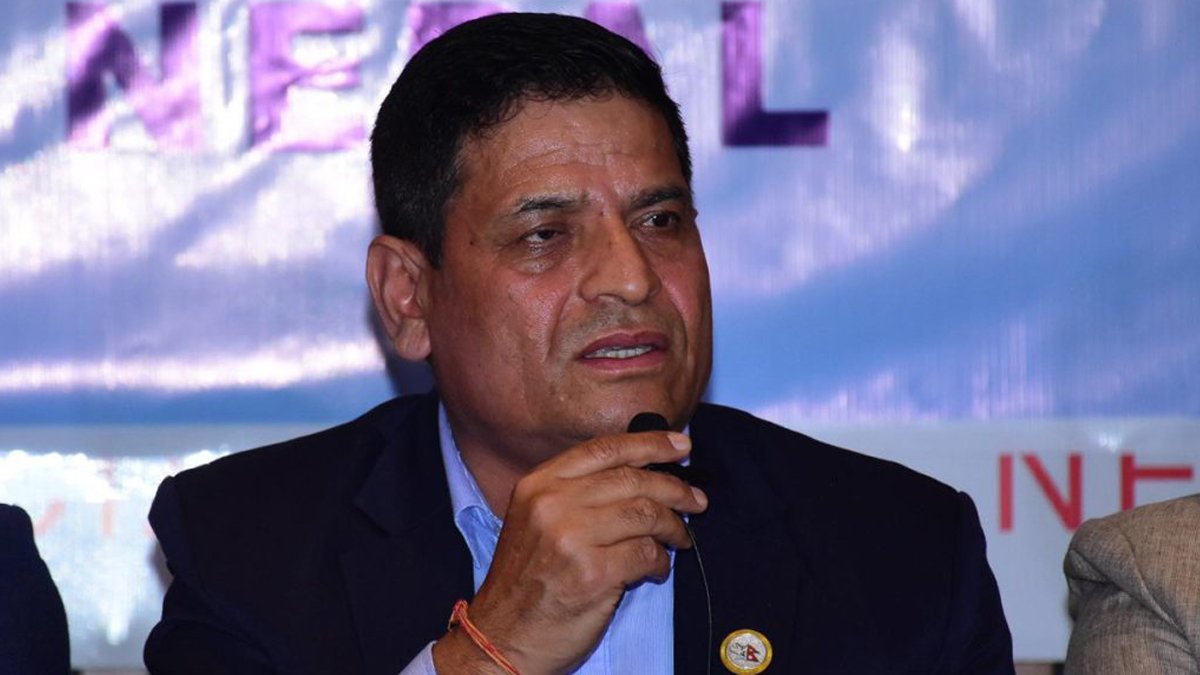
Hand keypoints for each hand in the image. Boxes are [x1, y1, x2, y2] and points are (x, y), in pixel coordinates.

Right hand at [432, 430, 707, 674]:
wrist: (502, 637)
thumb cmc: (528, 580)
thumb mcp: (536, 521)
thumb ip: (578, 493)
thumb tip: (642, 471)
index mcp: (538, 485)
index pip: (604, 449)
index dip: (650, 443)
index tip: (682, 445)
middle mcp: (551, 504)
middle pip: (633, 479)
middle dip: (675, 488)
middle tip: (697, 500)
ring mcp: (571, 538)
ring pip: (646, 514)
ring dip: (673, 527)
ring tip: (680, 538)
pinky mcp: (592, 574)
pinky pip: (647, 554)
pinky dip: (661, 561)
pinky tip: (657, 568)